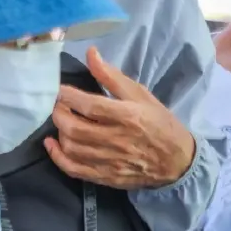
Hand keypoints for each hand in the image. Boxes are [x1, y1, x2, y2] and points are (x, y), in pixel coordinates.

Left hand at [45, 46, 196, 189]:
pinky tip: (53, 144)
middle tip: (59, 104)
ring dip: (60, 132)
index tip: (61, 89)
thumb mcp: (141, 95)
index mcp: (128, 116)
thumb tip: (90, 54)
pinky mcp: (106, 176)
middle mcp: (117, 140)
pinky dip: (58, 157)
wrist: (177, 161)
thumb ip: (112, 76)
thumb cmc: (160, 123)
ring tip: (63, 121)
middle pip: (74, 128)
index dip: (68, 96)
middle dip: (59, 113)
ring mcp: (110, 161)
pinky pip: (74, 169)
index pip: (89, 106)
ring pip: (72, 147)